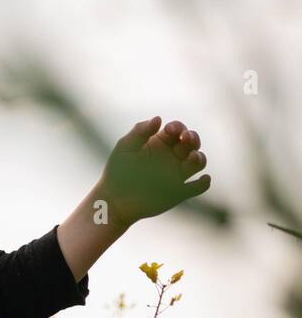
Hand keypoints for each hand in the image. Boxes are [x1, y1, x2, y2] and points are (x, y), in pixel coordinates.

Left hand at [96, 117, 210, 227]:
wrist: (114, 199)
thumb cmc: (118, 171)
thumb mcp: (126, 147)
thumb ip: (140, 131)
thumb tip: (158, 118)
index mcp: (160, 143)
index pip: (177, 130)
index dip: (177, 127)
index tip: (170, 129)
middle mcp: (172, 156)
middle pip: (191, 143)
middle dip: (192, 138)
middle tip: (185, 138)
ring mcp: (177, 174)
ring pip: (198, 162)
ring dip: (199, 158)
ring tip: (192, 157)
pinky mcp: (179, 192)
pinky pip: (198, 187)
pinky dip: (204, 183)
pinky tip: (203, 179)